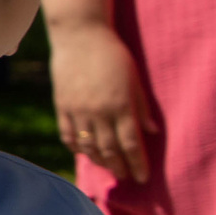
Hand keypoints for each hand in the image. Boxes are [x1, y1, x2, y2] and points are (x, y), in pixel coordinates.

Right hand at [49, 21, 153, 182]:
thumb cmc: (114, 55)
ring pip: (88, 146)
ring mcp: (78, 110)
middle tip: (126, 177)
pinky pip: (68, 135)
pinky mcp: (62, 106)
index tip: (143, 178)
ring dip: (99, 161)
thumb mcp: (135, 79)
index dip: (138, 164)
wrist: (80, 36)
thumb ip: (143, 107)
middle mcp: (99, 112)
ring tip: (109, 168)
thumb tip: (153, 132)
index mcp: (121, 106)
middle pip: (110, 150)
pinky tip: (84, 154)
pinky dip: (76, 148)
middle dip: (119, 167)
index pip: (131, 144)